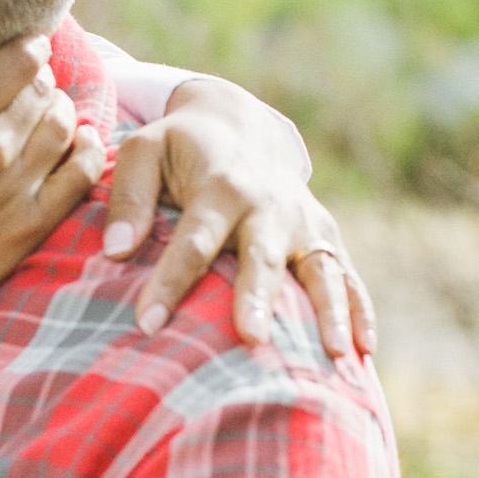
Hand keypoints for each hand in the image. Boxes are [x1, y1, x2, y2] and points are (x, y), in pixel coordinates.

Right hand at [0, 22, 103, 285]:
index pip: (18, 62)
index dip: (28, 48)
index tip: (26, 48)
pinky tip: (77, 143)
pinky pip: (81, 176)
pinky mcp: (30, 225)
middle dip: (41, 79)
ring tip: (45, 110)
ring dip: (60, 109)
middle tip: (29, 82)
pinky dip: (87, 151)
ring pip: (64, 126)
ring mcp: (16, 189)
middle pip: (44, 90)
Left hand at [101, 78, 375, 358]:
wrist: (237, 122)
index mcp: (219, 185)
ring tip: (334, 354)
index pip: (193, 240)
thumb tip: (113, 250)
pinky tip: (365, 350)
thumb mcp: (142, 152)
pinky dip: (359, 308)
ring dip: (329, 310)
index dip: (169, 280)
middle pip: (262, 257)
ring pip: (319, 269)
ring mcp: (302, 221)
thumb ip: (128, 197)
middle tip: (251, 338)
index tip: (146, 323)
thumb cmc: (178, 147)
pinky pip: (346, 274)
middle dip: (257, 297)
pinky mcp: (323, 234)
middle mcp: (267, 205)